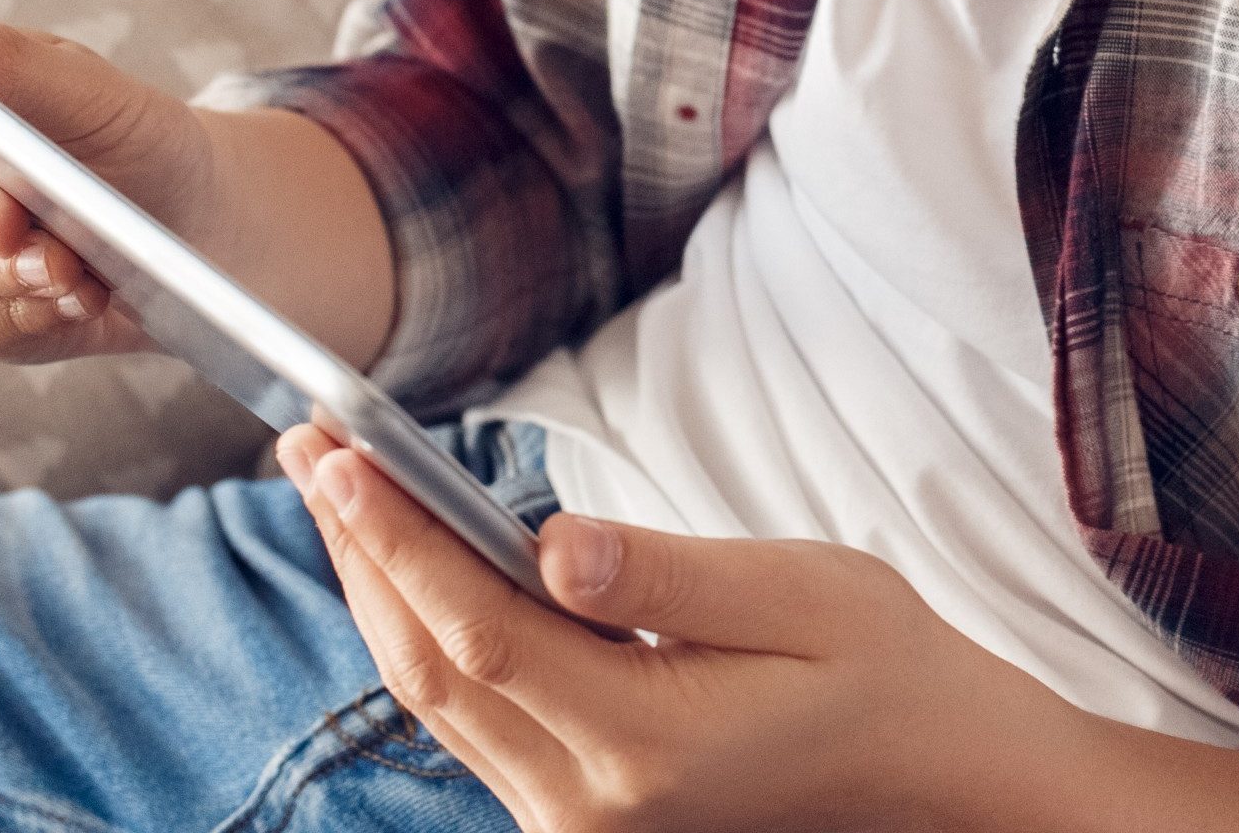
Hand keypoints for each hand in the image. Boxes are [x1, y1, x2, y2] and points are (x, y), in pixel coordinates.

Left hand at [278, 428, 1238, 832]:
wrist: (929, 776)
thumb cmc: (884, 671)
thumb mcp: (803, 595)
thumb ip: (669, 575)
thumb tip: (552, 546)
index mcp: (644, 747)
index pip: (477, 632)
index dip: (394, 540)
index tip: (337, 453)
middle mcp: (587, 805)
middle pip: (429, 669)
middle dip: (361, 550)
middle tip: (309, 444)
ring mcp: (575, 822)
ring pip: (434, 699)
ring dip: (381, 588)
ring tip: (338, 486)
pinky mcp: (575, 813)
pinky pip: (470, 717)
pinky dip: (427, 631)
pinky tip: (408, 562)